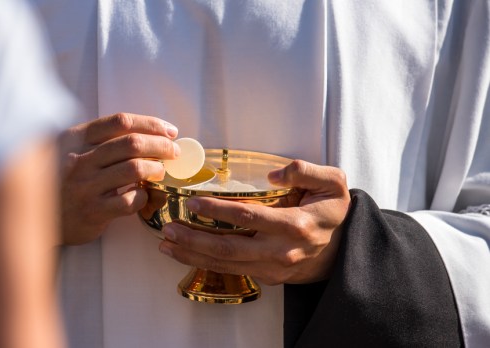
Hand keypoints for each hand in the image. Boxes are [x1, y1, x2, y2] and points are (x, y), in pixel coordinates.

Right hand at [60, 113, 178, 244]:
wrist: (38, 219)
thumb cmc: (62, 181)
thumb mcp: (71, 152)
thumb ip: (98, 141)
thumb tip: (147, 133)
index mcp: (75, 138)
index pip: (119, 122)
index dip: (150, 124)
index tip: (169, 131)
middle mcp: (79, 159)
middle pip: (132, 143)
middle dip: (161, 145)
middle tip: (173, 152)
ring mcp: (85, 186)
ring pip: (134, 169)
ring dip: (156, 169)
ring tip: (160, 171)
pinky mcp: (92, 211)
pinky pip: (129, 201)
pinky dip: (143, 196)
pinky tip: (143, 195)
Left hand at [158, 160, 350, 283]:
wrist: (343, 250)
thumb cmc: (332, 212)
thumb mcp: (333, 183)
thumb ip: (305, 171)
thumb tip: (274, 173)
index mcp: (295, 224)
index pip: (247, 217)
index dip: (217, 210)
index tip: (192, 203)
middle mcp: (280, 251)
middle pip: (228, 248)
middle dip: (193, 240)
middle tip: (167, 229)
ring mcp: (272, 268)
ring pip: (225, 264)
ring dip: (193, 256)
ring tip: (167, 245)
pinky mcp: (267, 277)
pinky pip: (232, 270)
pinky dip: (206, 263)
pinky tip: (187, 253)